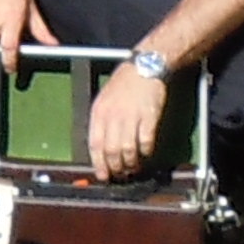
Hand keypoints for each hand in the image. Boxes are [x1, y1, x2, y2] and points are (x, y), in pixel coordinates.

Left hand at [88, 66, 167, 180]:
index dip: (99, 164)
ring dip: (131, 163)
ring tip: (133, 167)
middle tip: (120, 174)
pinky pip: (145, 142)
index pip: (95, 144)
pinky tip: (145, 153)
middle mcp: (113, 116)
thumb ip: (102, 122)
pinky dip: (145, 151)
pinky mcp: (148, 117)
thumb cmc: (124, 84)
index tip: (103, 176)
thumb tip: (101, 148)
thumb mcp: (104, 99)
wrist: (144, 67)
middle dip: (115, 167)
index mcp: (99, 112)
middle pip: (111, 151)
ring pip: (128, 150)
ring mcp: (131, 117)